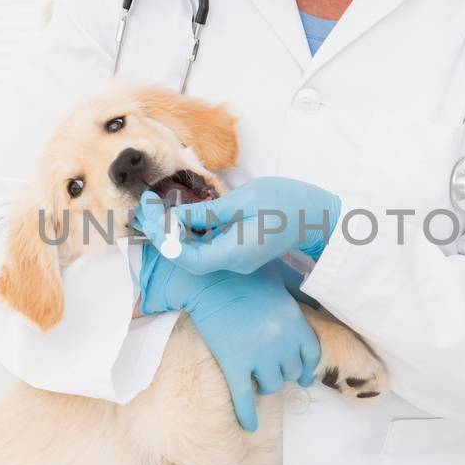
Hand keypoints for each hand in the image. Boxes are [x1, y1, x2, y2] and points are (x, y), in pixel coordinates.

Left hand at [135, 177, 341, 275]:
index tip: (150, 210)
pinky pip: (208, 245)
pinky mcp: (239, 251)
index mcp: (233, 254)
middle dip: (163, 233)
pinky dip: (193, 230)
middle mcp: (231, 263)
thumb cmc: (286, 203)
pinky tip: (185, 212)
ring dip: (176, 231)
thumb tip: (175, 217)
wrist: (317, 215)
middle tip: (146, 206)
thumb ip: (208, 212)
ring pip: (196, 250)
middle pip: (187, 256)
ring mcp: (236, 259)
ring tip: (159, 206)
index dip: (163, 236)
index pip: (185, 257)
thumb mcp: (244, 200)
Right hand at [137, 244, 320, 431]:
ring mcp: (259, 356)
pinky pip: (244, 398)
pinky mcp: (234, 364)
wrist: (210, 279)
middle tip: (271, 369)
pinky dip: (247, 414)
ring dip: (266, 385)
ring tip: (256, 379)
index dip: (307, 368)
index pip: (311, 356)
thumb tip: (311, 306)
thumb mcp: (281, 283)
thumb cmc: (244, 276)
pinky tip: (248, 425)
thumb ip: (298, 299)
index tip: (303, 375)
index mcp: (295, 323)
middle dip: (283, 372)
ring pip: (271, 386)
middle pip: (291, 373)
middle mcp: (283, 343)